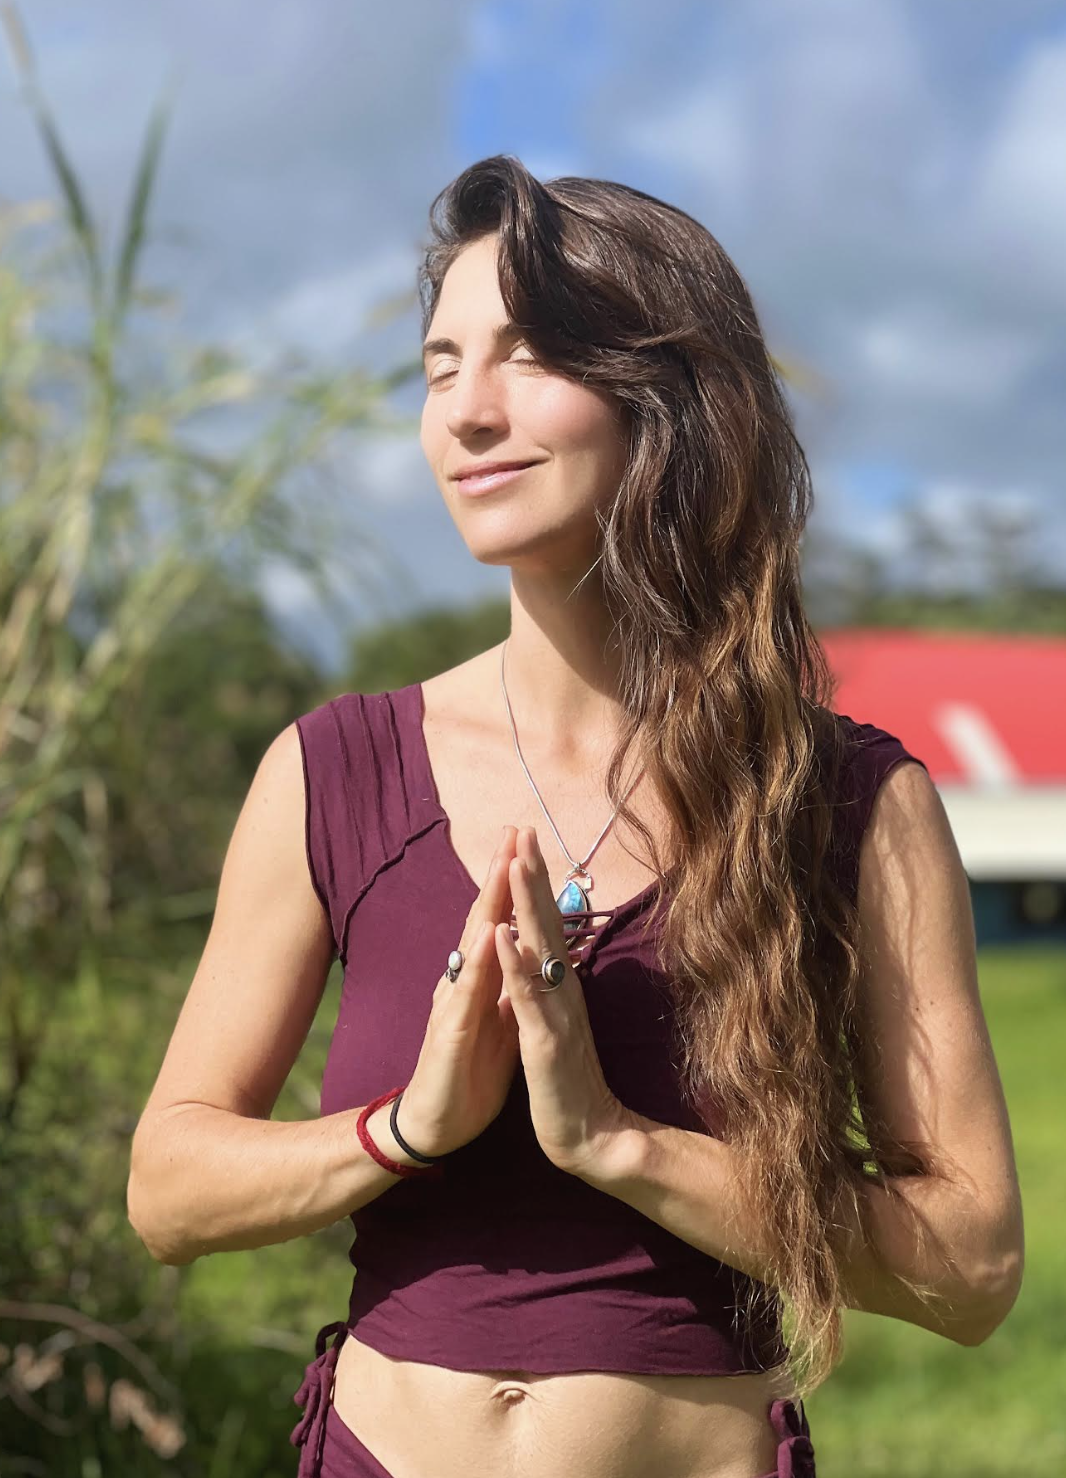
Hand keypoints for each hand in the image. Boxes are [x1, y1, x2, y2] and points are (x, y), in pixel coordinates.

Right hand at [399, 826, 521, 1156]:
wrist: (438, 1125)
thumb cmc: (469, 1073)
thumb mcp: (501, 1022)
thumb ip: (510, 986)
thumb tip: (528, 955)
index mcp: (482, 980)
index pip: (500, 921)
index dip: (514, 883)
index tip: (530, 843)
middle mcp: (464, 983)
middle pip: (484, 918)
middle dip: (499, 874)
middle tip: (514, 829)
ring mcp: (455, 1004)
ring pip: (474, 944)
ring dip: (489, 902)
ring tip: (503, 863)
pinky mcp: (451, 1033)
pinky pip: (469, 994)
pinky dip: (481, 962)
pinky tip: (490, 936)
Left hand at [493, 826, 636, 1177]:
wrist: (590, 1136)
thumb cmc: (568, 1079)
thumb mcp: (558, 1022)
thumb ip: (554, 985)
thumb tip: (548, 950)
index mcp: (560, 985)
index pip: (545, 923)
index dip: (534, 882)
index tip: (524, 839)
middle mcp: (563, 989)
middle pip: (546, 922)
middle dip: (532, 874)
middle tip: (523, 829)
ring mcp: (556, 1012)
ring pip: (539, 948)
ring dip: (525, 904)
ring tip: (514, 861)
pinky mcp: (545, 1042)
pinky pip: (528, 996)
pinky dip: (514, 963)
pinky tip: (504, 934)